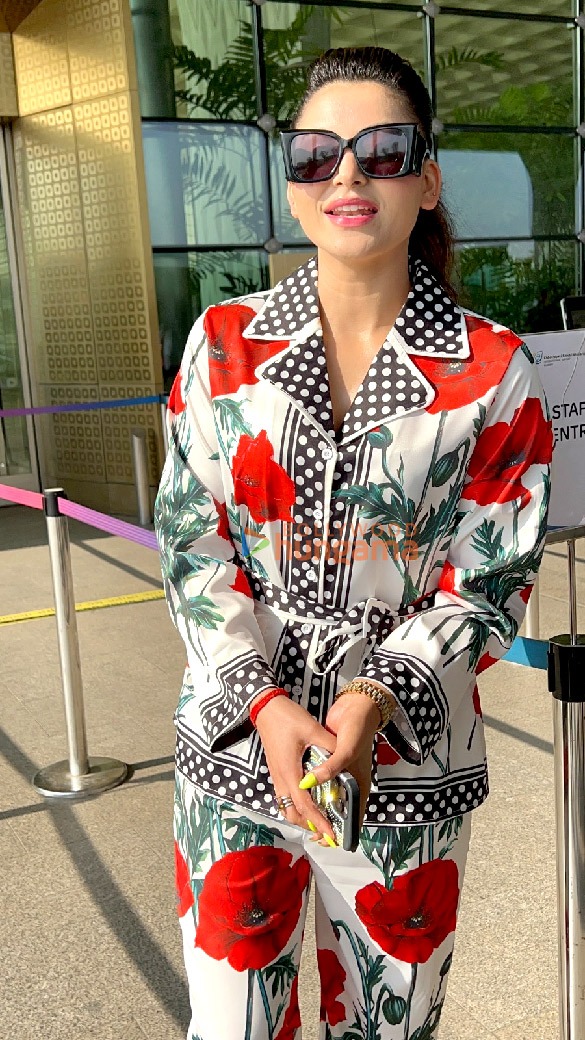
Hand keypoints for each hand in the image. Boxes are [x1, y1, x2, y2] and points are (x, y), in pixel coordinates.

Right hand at [253, 694, 337, 842]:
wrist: (266, 708)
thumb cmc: (287, 717)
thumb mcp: (312, 729)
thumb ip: (329, 746)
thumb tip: (345, 758)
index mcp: (289, 771)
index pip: (305, 805)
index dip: (318, 821)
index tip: (331, 833)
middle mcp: (280, 778)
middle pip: (293, 812)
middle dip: (310, 825)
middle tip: (327, 831)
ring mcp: (276, 776)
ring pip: (287, 807)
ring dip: (302, 817)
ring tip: (319, 820)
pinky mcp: (276, 772)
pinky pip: (284, 797)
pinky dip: (296, 806)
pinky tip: (308, 801)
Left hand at [307, 693, 379, 828]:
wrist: (358, 705)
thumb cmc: (358, 727)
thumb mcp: (346, 749)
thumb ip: (329, 768)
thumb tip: (307, 783)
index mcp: (360, 784)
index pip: (354, 816)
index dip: (343, 830)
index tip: (327, 839)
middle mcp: (351, 782)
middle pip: (339, 811)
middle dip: (325, 823)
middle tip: (311, 833)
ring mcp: (340, 774)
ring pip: (328, 799)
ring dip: (317, 808)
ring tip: (303, 818)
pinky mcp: (330, 764)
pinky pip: (321, 784)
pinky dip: (312, 791)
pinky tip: (299, 794)